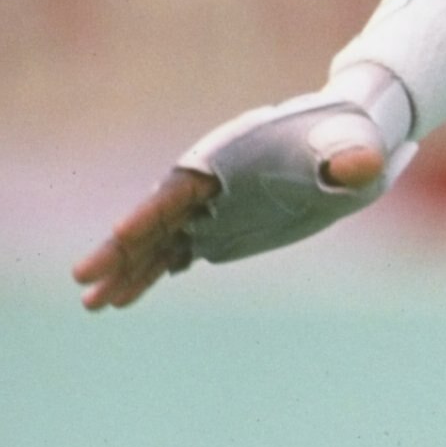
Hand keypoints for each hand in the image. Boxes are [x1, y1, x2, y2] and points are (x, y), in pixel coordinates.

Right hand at [73, 80, 407, 310]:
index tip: (121, 234)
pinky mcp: (220, 228)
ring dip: (128, 271)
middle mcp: (210, 183)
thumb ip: (350, 157)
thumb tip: (362, 165)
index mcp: (230, 157)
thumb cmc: (350, 140)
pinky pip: (177, 253)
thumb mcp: (355, 148)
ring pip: (160, 243)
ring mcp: (212, 208)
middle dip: (120, 250)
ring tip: (95, 305)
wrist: (350, 145)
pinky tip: (125, 298)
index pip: (181, 188)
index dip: (152, 212)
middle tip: (83, 281)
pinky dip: (153, 273)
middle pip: (156, 219)